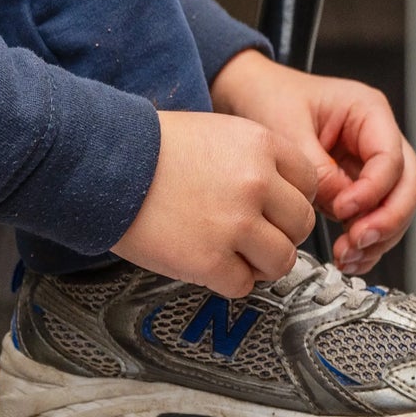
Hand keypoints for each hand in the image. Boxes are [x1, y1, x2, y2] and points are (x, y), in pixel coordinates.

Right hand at [113, 110, 317, 297]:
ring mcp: (236, 224)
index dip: (292, 198)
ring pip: (281, 260)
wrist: (107, 163)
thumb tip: (279, 194)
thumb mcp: (218, 131)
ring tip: (235, 254)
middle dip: (281, 233)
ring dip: (261, 262)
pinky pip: (243, 285)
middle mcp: (256, 183)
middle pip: (301, 224)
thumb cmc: (152, 146)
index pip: (308, 182)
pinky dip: (229, 280)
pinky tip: (209, 263)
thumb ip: (254, 160)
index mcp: (261, 145)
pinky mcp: (210, 261)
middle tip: (256, 235)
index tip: (275, 208)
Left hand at [209, 50, 415, 275]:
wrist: (248, 95)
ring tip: (347, 254)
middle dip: (387, 219)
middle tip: (358, 240)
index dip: (373, 190)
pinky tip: (347, 256)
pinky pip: (372, 216)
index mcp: (367, 110)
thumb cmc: (269, 96)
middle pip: (406, 185)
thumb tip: (341, 206)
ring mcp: (367, 162)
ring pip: (394, 206)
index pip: (391, 158)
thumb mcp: (289, 129)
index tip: (343, 209)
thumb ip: (318, 170)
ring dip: (377, 236)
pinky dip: (365, 240)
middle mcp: (375, 136)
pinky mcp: (354, 185)